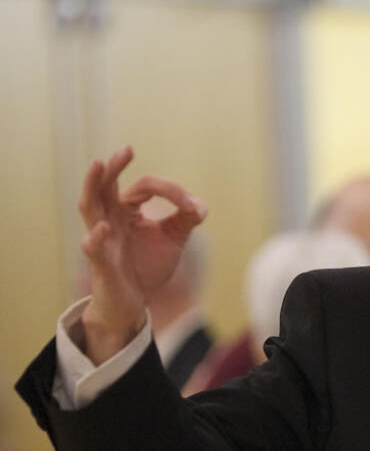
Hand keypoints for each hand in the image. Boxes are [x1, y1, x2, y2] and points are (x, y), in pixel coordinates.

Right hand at [77, 146, 206, 362]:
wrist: (134, 301)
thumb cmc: (147, 265)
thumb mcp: (173, 239)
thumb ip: (186, 218)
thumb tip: (199, 205)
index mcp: (127, 209)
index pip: (145, 187)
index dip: (171, 192)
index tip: (193, 207)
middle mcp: (110, 218)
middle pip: (105, 186)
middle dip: (113, 166)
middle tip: (126, 149)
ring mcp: (102, 239)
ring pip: (89, 207)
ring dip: (92, 186)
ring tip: (97, 165)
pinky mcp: (101, 263)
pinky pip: (93, 248)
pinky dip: (96, 237)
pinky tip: (104, 228)